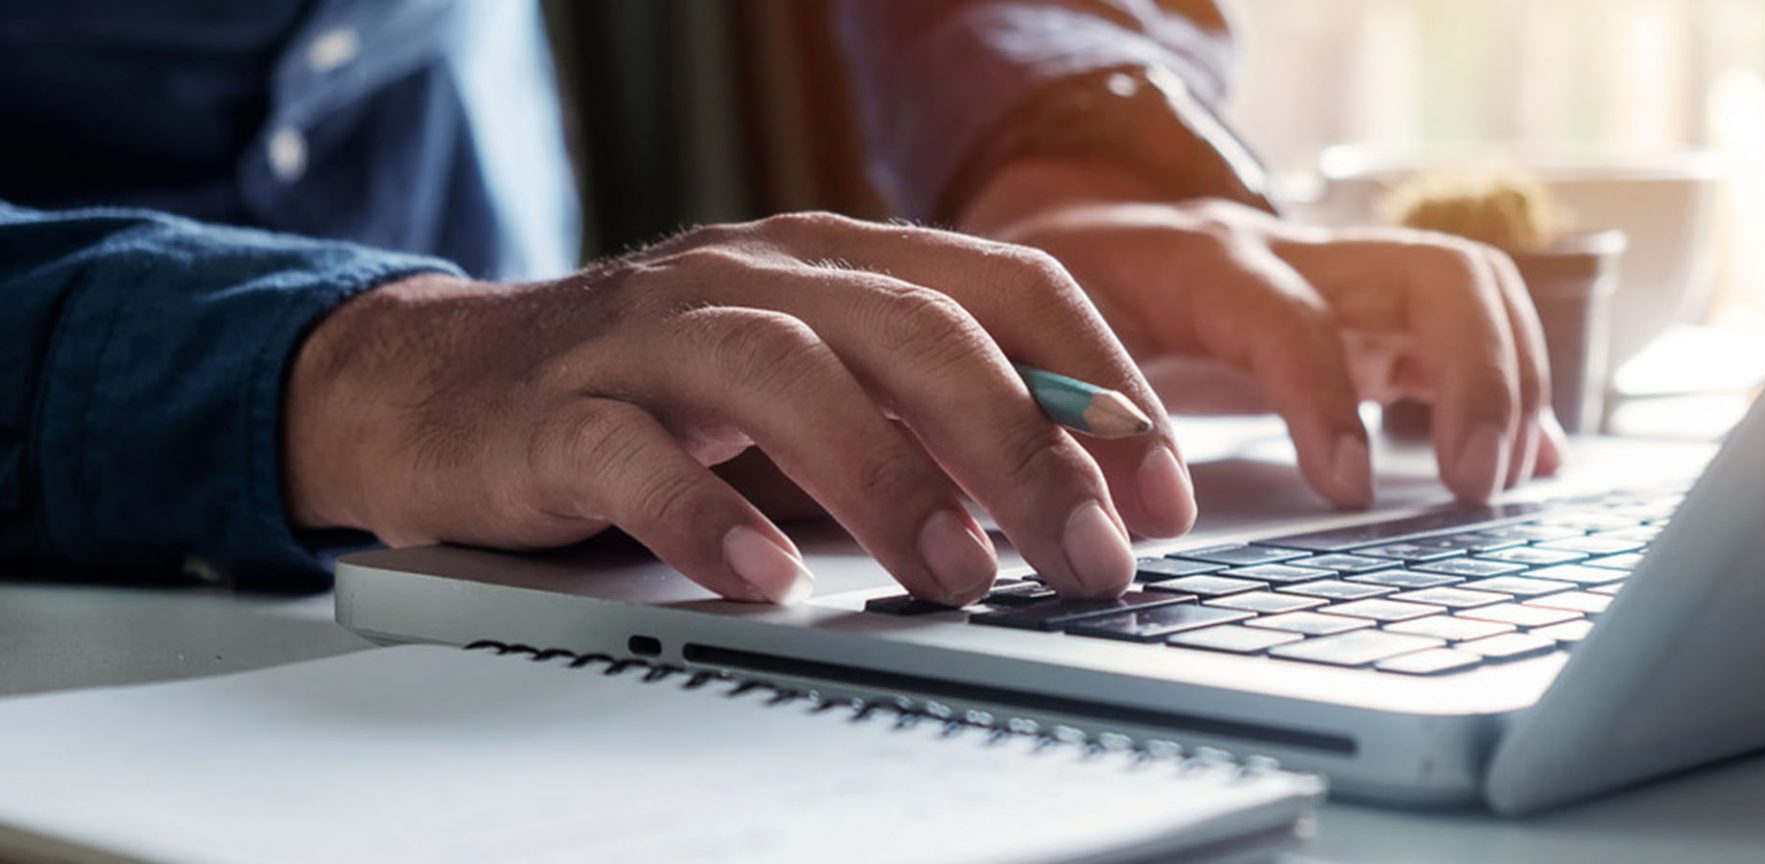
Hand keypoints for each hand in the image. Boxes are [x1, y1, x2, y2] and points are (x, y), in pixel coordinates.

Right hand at [284, 213, 1195, 604]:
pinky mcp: (557, 412)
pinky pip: (633, 454)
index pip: (1007, 286)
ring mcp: (653, 334)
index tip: (1162, 489)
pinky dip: (705, 515)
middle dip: (1024, 444)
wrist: (444, 382)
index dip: (1101, 385)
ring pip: (787, 372)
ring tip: (958, 573)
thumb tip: (1078, 502)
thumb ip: (926, 421)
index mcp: (840, 258)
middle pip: (917, 329)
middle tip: (1092, 554)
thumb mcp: (816, 388)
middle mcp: (757, 275)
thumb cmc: (660, 392)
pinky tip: (764, 578)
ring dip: (888, 476)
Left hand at [961, 159, 1564, 508]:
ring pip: (1469, 290)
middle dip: (1479, 376)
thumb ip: (1077, 416)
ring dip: (1512, 382)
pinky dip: (1508, 394)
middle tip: (1474, 486)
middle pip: (1433, 273)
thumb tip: (1127, 512)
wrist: (1068, 236)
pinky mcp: (1369, 314)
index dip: (1327, 400)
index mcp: (1200, 263)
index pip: (1290, 317)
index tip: (1347, 490)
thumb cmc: (1054, 300)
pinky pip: (1463, 334)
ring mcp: (1343, 279)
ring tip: (1500, 482)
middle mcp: (1292, 255)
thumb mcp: (1039, 346)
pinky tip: (1523, 462)